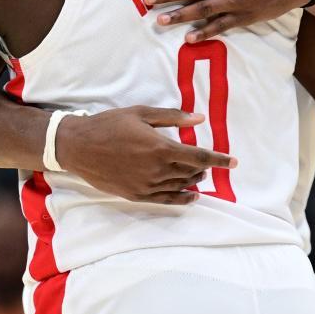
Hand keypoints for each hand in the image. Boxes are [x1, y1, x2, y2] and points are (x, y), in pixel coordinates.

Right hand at [56, 106, 236, 204]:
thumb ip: (173, 118)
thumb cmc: (110, 125)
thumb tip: (200, 119)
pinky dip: (182, 199)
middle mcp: (157, 170)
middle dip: (206, 168)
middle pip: (191, 172)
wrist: (79, 147)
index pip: (199, 156)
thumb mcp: (141, 113)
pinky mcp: (136, 195)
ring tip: (200, 175)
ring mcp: (147, 185)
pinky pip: (166, 200)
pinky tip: (191, 197)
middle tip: (211, 163)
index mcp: (160, 147)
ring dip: (194, 181)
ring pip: (180, 186)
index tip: (234, 161)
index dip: (219, 159)